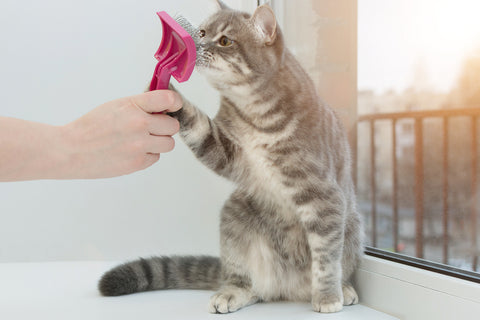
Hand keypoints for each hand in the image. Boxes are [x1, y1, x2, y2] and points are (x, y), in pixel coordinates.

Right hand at [60, 90, 181, 178]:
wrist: (70, 150)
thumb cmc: (91, 127)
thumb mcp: (116, 106)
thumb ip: (141, 105)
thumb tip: (165, 105)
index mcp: (133, 106)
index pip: (168, 99)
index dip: (175, 103)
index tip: (173, 106)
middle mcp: (140, 124)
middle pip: (173, 126)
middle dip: (164, 127)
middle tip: (151, 127)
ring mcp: (140, 145)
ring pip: (169, 144)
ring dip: (159, 142)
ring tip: (142, 140)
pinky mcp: (138, 163)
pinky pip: (156, 157)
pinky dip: (148, 155)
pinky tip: (131, 151)